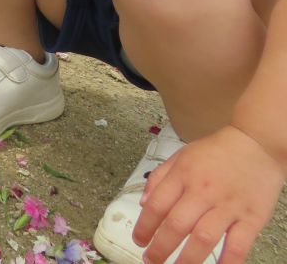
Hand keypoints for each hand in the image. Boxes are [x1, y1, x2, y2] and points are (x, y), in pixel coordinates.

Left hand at [134, 125, 285, 263]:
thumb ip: (160, 178)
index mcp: (183, 176)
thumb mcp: (181, 156)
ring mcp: (228, 206)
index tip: (139, 240)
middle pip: (176, 225)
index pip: (156, 206)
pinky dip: (227, 261)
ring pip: (203, 238)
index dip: (144, 226)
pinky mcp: (251, 218)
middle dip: (160, 248)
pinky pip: (238, 245)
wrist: (257, 144)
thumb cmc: (217, 152)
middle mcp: (203, 192)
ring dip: (187, 259)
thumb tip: (143, 203)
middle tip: (150, 260)